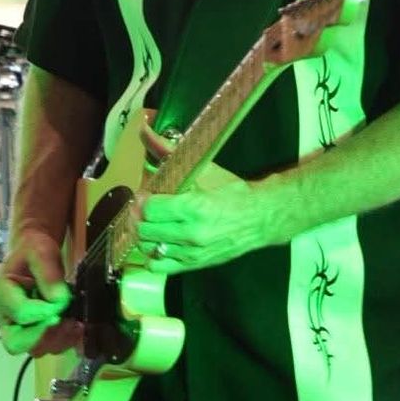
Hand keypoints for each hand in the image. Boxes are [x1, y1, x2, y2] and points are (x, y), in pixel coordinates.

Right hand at [0, 228, 77, 355]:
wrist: (35, 254)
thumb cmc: (33, 251)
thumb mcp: (40, 251)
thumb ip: (48, 272)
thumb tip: (59, 300)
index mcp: (1, 292)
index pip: (20, 314)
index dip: (43, 312)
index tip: (61, 302)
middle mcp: (6, 315)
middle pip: (16, 343)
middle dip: (45, 336)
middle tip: (67, 321)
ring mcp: (21, 327)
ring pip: (36, 349)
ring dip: (59, 340)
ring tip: (76, 323)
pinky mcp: (37, 333)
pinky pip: (49, 347)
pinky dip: (66, 341)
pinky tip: (78, 327)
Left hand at [136, 127, 269, 272]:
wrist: (260, 218)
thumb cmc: (233, 192)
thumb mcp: (205, 170)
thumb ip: (172, 153)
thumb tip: (146, 134)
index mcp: (194, 208)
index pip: (150, 209)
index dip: (143, 200)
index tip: (146, 193)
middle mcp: (192, 234)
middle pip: (145, 230)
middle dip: (139, 216)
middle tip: (145, 207)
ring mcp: (192, 253)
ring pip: (148, 248)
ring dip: (144, 234)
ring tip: (151, 223)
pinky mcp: (194, 264)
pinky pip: (159, 266)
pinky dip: (152, 254)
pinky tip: (158, 242)